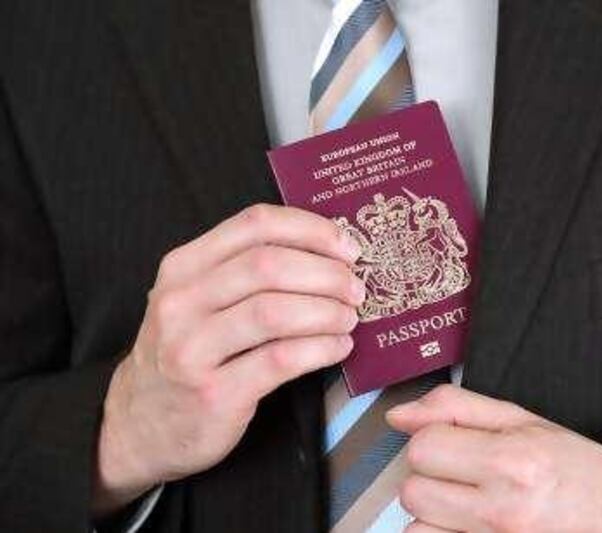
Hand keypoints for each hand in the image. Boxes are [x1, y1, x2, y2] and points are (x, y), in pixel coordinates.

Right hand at [93, 205, 365, 514]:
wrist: (139, 425)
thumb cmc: (186, 354)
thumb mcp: (197, 300)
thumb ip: (246, 272)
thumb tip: (329, 252)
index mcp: (183, 266)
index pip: (254, 225)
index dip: (310, 230)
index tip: (347, 247)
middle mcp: (181, 301)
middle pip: (269, 265)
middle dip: (326, 273)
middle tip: (355, 288)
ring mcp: (193, 348)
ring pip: (275, 311)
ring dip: (326, 311)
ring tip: (349, 318)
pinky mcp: (215, 392)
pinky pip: (281, 359)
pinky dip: (320, 349)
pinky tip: (338, 347)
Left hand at [387, 386, 601, 532]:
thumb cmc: (577, 469)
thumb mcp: (523, 421)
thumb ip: (456, 409)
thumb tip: (399, 415)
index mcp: (510, 461)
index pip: (423, 448)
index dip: (432, 440)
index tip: (454, 443)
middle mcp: (501, 510)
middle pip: (413, 490)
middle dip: (431, 476)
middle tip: (463, 473)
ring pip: (416, 528)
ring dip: (433, 512)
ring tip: (468, 502)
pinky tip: (468, 524)